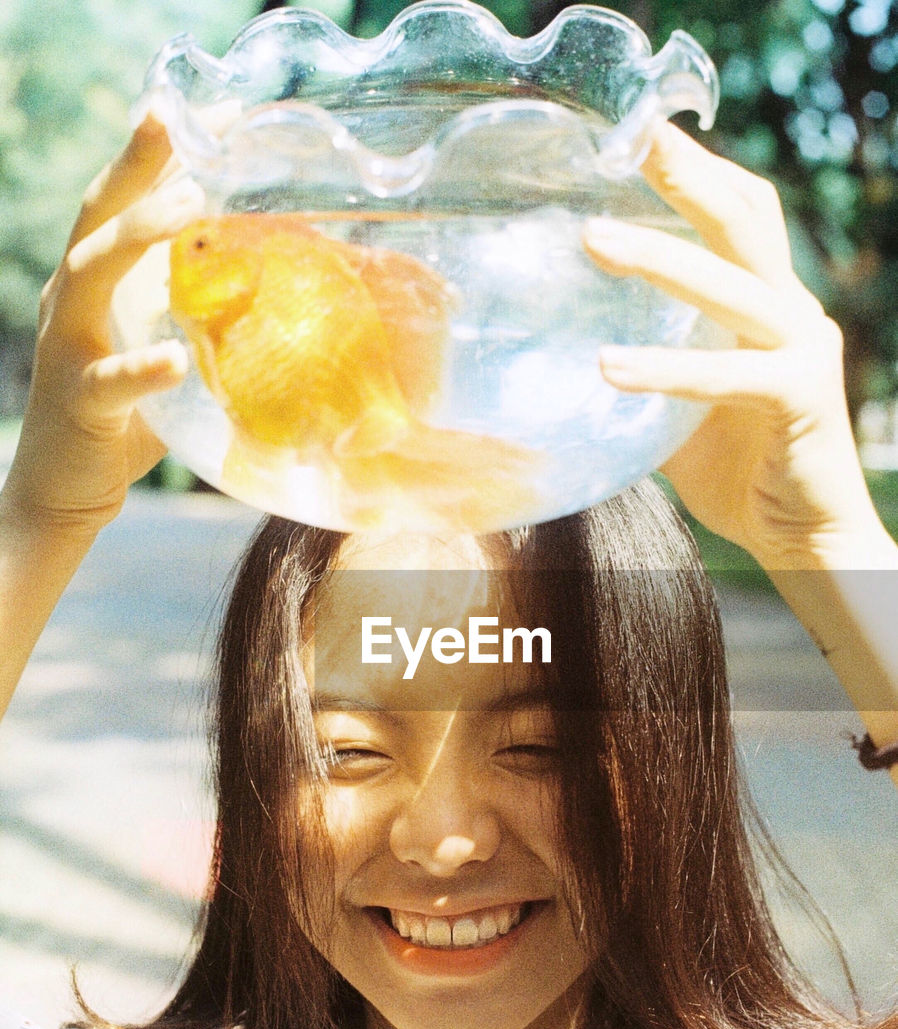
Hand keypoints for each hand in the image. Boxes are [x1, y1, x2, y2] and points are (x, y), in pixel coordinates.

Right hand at [2, 111, 202, 536]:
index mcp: (91, 286)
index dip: (153, 157)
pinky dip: (142, 367)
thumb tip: (269, 292)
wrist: (66, 491)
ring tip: (189, 209)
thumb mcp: (161, 352)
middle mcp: (69, 302)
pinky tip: (175, 360)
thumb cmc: (121, 420)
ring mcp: (66, 347)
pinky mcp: (78, 402)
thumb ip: (200, 320)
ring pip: (89, 271)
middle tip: (176, 124)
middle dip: (134, 165)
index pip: (118, 205)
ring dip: (137, 235)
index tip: (200, 114)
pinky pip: (110, 381)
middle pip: (94, 215)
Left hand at [583, 122, 888, 570]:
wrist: (802, 538)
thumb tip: (563, 359)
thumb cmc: (738, 472)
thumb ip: (641, 373)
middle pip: (745, 219)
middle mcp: (790, 311)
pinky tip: (609, 367)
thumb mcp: (675, 414)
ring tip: (593, 240)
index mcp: (763, 304)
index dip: (694, 171)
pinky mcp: (803, 396)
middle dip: (688, 174)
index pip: (736, 215)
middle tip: (632, 139)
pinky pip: (729, 373)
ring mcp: (803, 349)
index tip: (637, 134)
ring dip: (660, 258)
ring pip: (731, 284)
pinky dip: (668, 368)